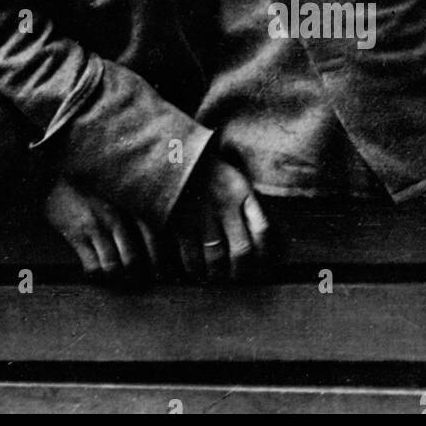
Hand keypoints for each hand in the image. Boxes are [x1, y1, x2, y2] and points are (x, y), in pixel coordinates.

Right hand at [43, 177, 163, 283]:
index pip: (152, 236)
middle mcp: (115, 218)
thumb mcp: (115, 207)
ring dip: (112, 279)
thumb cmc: (89, 201)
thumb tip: (150, 258)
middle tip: (130, 283)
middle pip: (133, 260)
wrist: (54, 186)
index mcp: (127, 210)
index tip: (158, 276)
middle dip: (133, 277)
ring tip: (111, 278)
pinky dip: (94, 274)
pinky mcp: (76, 236)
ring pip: (112, 266)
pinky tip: (93, 270)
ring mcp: (95, 227)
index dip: (158, 261)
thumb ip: (133, 226)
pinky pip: (91, 266)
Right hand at [167, 149, 267, 281]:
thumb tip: (254, 228)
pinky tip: (188, 270)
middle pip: (242, 251)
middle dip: (240, 270)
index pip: (262, 229)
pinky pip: (189, 255)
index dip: (264, 251)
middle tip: (235, 277)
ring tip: (210, 275)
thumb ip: (241, 197)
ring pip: (215, 258)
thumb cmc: (196, 162)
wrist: (162, 149)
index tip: (261, 261)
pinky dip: (191, 267)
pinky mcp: (177, 221)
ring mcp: (200, 215)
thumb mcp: (225, 171)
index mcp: (239, 189)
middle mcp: (224, 204)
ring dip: (214, 272)